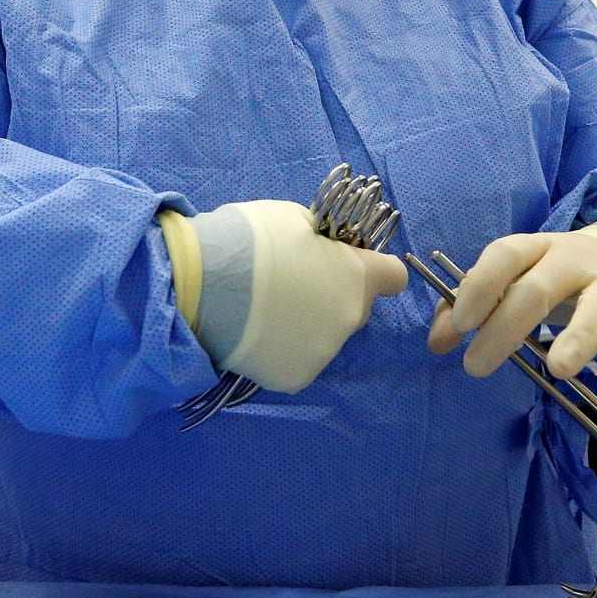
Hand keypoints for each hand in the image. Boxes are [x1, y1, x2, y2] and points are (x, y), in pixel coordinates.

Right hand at [171, 199, 408, 393]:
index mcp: (359, 276)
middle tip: (291, 285)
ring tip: (264, 311)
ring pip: (324, 336)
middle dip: (332, 297)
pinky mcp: (295, 378)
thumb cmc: (251, 240)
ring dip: (305, 325)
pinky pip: (297, 360)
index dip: (374, 269)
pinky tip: (254, 334)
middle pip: (353, 308)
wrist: (202, 284)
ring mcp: (324, 352)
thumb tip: (322, 249)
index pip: (394, 277)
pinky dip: (281, 350)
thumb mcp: (295, 219)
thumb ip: (321, 240)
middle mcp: (351, 318)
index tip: (349, 265)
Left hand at [426, 227, 596, 379]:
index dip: (480, 286)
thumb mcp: (520, 282)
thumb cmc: (559, 279)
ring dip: (578, 335)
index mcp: (538, 249)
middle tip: (477, 367)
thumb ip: (476, 307)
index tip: (459, 325)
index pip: (506, 254)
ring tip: (559, 369)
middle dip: (507, 327)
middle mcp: (576, 258)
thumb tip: (438, 341)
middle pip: (540, 287)